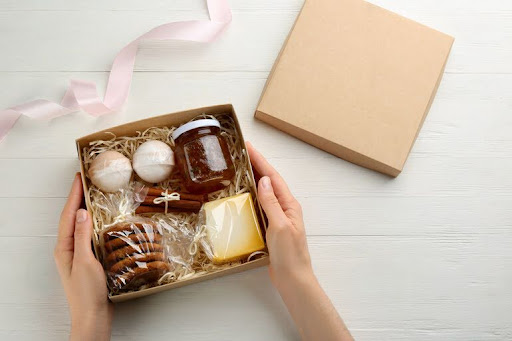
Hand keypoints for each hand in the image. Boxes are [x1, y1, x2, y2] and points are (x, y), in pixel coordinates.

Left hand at [54, 173, 112, 340]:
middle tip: (87, 180)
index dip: (74, 194)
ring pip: (81, 225)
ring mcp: (79, 254)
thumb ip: (82, 236)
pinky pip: (90, 234)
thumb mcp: (85, 261)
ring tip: (94, 194)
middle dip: (78, 197)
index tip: (79, 177)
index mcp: (64, 247)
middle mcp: (69, 248)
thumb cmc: (87, 292)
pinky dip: (95, 222)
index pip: (68, 215)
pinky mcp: (89, 259)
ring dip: (86, 208)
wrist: (93, 315)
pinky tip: (103, 220)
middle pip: (72, 217)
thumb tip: (81, 212)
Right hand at [246, 142, 313, 288]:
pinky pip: (260, 206)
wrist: (293, 278)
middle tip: (240, 152)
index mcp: (289, 204)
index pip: (272, 177)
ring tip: (240, 167)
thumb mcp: (279, 226)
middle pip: (268, 181)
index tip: (248, 146)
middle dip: (256, 165)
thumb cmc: (289, 254)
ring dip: (253, 179)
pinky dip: (251, 196)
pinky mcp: (271, 227)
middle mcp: (284, 207)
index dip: (260, 160)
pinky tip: (243, 196)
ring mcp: (277, 217)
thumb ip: (271, 203)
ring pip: (264, 192)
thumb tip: (263, 180)